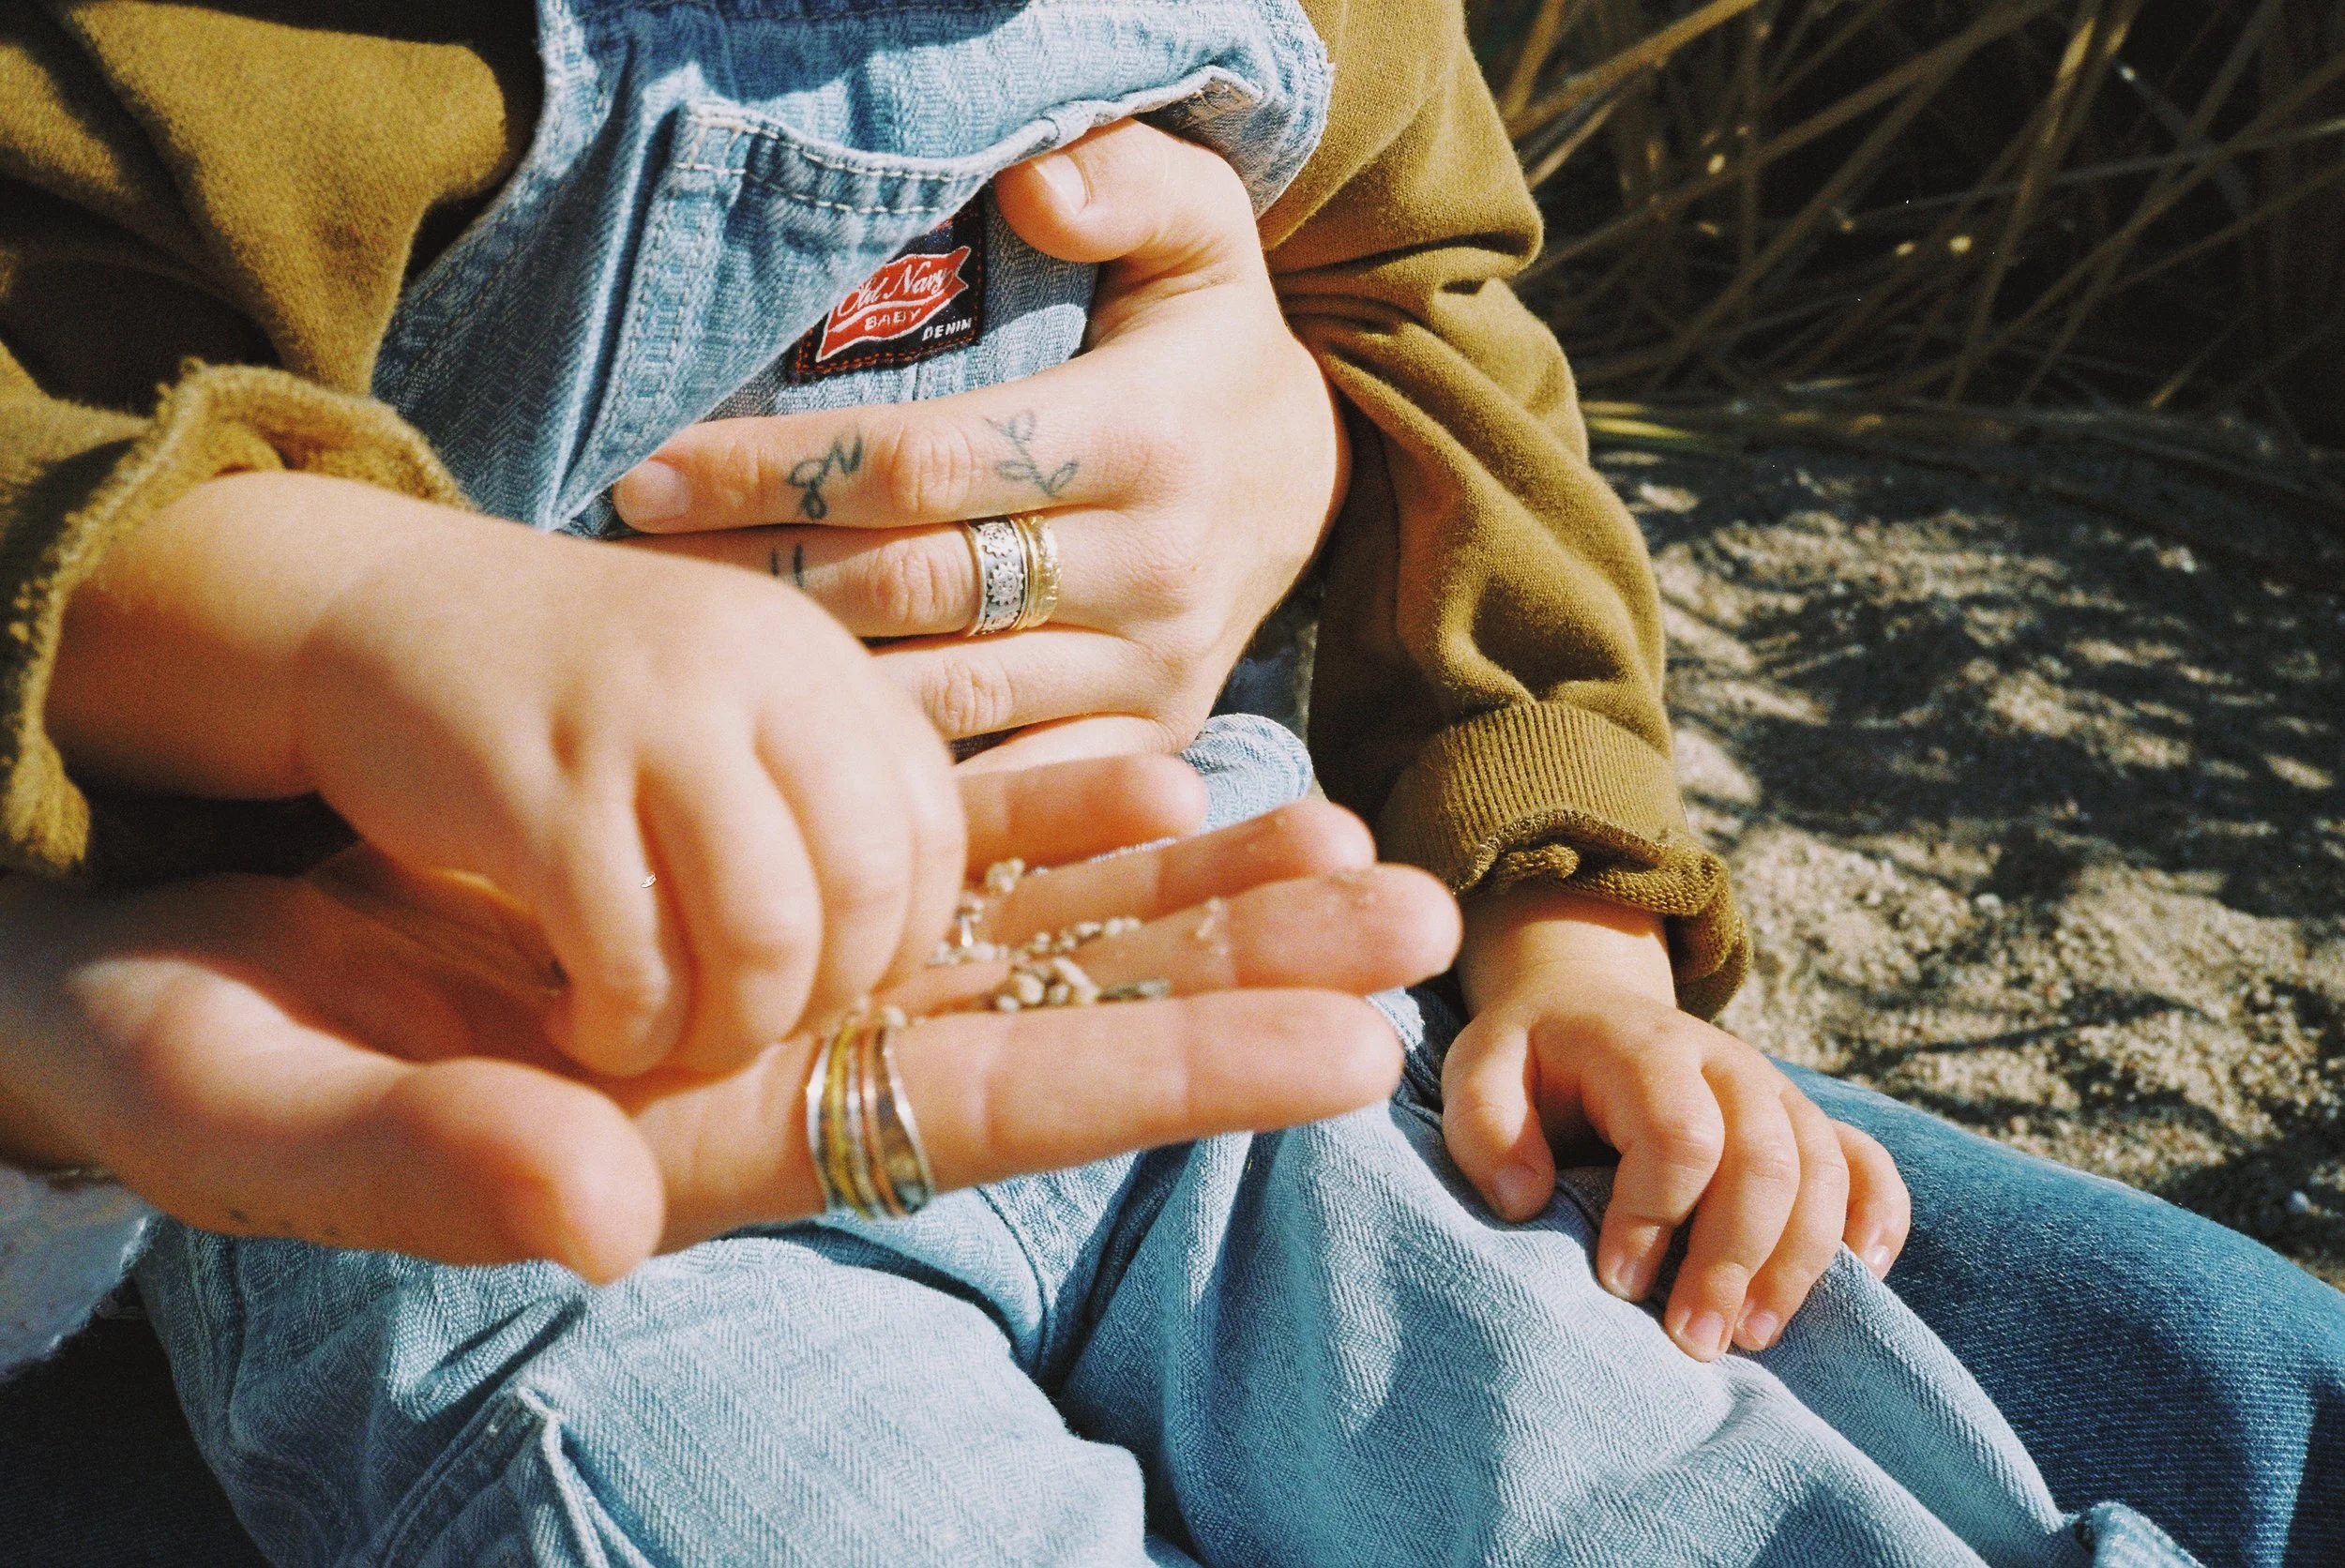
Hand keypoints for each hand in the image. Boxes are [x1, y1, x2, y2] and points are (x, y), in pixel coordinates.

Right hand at [0, 756, 1458, 1272]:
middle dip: (1240, 974)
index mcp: (711, 1140)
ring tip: (1343, 839)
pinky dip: (1042, 809)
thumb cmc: (169, 1044)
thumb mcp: (254, 1107)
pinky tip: (1154, 770)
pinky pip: (924, 842)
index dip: (1171, 1079)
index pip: (988, 1112)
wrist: (133, 954)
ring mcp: (769, 965)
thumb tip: (613, 1207)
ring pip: (1018, 925)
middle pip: (1055, 1019)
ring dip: (1181, 885)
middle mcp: (777, 1062)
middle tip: (1422, 922)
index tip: (1348, 1054)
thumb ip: (427, 1172)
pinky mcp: (732, 877)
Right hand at [52, 470, 965, 1079]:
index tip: (823, 983)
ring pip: (767, 934)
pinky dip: (624, 1024)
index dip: (898, 941)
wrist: (380, 610)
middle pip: (869, 889)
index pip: (933, 830)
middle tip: (741, 1027)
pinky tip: (583, 1020)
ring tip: (662, 1037)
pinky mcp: (538, 787)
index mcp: (814, 659)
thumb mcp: (730, 702)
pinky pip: (632, 955)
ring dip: (724, 1030)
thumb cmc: (578, 698)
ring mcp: (646, 722)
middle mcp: (751, 672)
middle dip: (819, 1002)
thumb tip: (917, 945)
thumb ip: (824, 788)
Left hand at [610, 118, 1346, 767]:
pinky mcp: (1149, 739)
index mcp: (1144, 438)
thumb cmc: (1213, 348)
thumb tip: (1032, 186)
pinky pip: (1015, 785)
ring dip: (805, 690)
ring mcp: (1152, 670)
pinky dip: (908, 787)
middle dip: (756, 581)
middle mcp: (1150, 568)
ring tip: (687, 666)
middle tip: (626, 575)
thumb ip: (1130, 183)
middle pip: (912, 587)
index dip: (774, 472)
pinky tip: (804, 771)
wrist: (1315, 482)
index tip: (648, 475)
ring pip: (945, 700)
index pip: (921, 462)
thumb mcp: (1204, 232)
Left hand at [1442, 886, 1909, 1362]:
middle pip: (1768, 1163)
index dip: (1655, 1217)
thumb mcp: (1479, 1069)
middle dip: (1735, 1262)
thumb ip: (1483, 1126)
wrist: (1585, 1011)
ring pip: (1825, 1174)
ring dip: (1799, 1264)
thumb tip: (1525, 1201)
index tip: (1614, 1282)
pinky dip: (1877, 1221)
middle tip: (1692, 1342)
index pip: (1680, 1136)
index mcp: (1646, 1047)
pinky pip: (1869, 1166)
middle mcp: (1727, 1065)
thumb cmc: (1530, 1060)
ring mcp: (1777, 1093)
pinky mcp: (1806, 1124)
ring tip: (1751, 1337)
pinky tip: (1859, 1280)